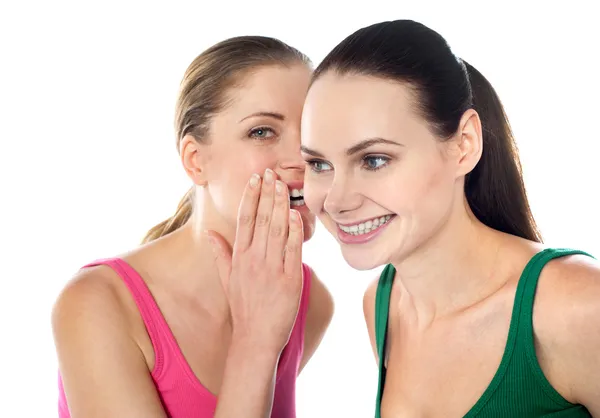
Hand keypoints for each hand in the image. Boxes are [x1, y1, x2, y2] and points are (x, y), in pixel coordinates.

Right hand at [207, 168, 303, 354]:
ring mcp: (272, 269)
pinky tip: (296, 214)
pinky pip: (293, 250)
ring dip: (281, 205)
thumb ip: (220, 253)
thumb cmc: (243, 307)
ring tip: (284, 185)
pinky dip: (295, 231)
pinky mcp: (290, 279)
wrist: (255, 337)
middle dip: (267, 194)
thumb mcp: (227, 279)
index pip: (244, 219)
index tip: (255, 179)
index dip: (250, 197)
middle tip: (272, 173)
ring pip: (277, 230)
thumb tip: (210, 233)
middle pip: (262, 219)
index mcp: (239, 257)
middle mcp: (254, 259)